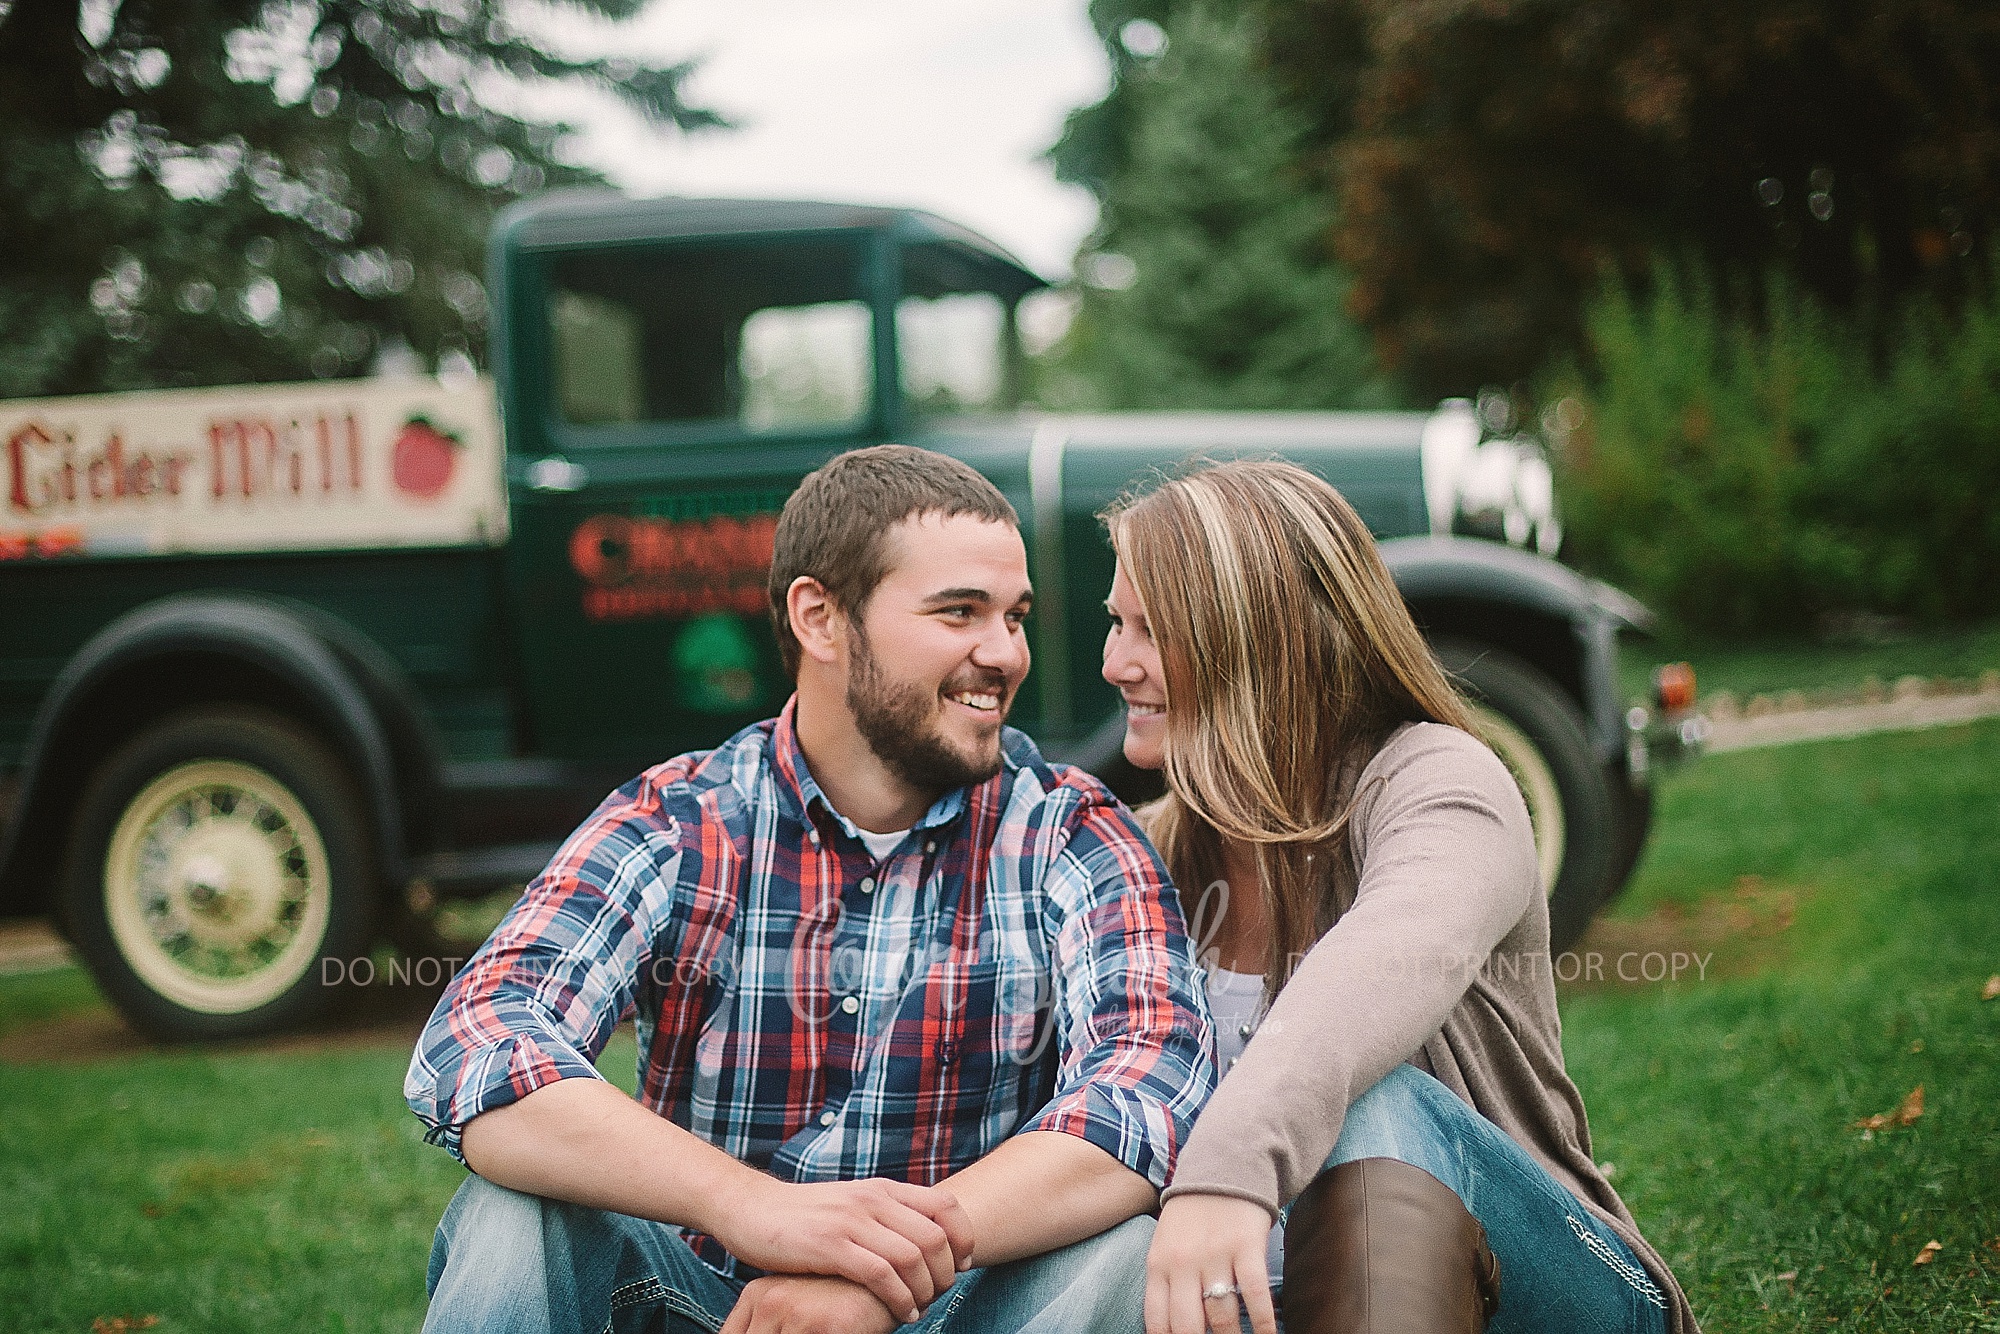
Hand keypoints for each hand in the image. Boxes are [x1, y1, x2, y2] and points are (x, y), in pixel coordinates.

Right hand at [709, 1176, 974, 1323]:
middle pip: (936, 1238)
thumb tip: (924, 1242)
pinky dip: (899, 1299)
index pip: (946, 1205)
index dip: (964, 1238)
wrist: (750, 1209)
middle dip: (947, 1275)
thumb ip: (885, 1216)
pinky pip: (881, 1275)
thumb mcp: (851, 1205)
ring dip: (925, 1292)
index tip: (963, 1266)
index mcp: (882, 1189)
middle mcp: (872, 1200)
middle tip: (940, 1297)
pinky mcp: (830, 1245)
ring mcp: (851, 1221)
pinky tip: (900, 1314)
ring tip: (919, 1310)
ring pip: (913, 1258)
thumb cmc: (802, 1216)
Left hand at [1144, 1193, 1278, 1333]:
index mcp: (1159, 1264)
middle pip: (1187, 1326)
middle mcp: (1183, 1263)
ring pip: (1222, 1317)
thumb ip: (1166, 1283)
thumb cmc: (1192, 1216)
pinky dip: (1262, 1323)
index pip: (1157, 1321)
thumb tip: (1168, 1328)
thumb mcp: (1165, 1245)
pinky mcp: (1246, 1247)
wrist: (1222, 1169)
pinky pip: (1254, 1296)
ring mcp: (1215, 1255)